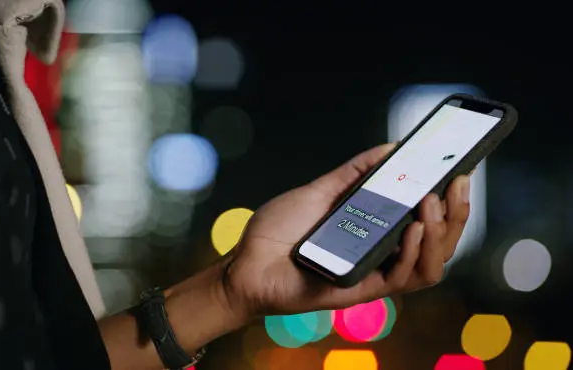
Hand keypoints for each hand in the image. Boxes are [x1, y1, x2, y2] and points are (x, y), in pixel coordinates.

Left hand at [222, 143, 470, 317]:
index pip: (426, 219)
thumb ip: (354, 173)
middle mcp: (381, 252)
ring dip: (440, 232)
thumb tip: (390, 148)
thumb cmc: (278, 230)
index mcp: (375, 230)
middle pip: (438, 241)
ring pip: (430, 263)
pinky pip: (402, 278)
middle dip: (456, 212)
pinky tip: (413, 228)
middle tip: (456, 181)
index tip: (460, 169)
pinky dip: (414, 253)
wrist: (246, 263)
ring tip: (431, 201)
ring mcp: (374, 272)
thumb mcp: (319, 191)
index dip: (449, 199)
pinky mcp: (362, 290)